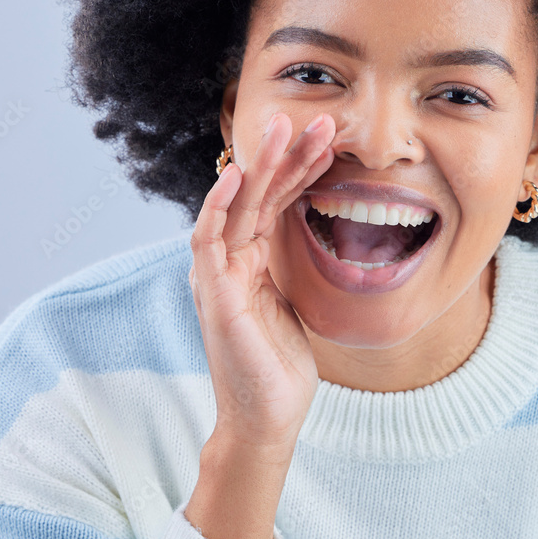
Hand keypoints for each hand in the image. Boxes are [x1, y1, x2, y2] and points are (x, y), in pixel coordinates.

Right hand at [189, 112, 335, 458]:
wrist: (267, 419)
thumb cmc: (279, 367)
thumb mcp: (291, 303)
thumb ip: (287, 268)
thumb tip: (308, 236)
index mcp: (251, 262)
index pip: (275, 203)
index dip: (299, 170)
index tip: (329, 142)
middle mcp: (231, 262)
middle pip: (257, 196)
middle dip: (285, 156)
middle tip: (315, 119)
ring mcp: (220, 277)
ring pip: (235, 207)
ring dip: (258, 166)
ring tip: (281, 127)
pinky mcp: (215, 297)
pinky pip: (209, 242)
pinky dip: (219, 207)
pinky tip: (237, 177)